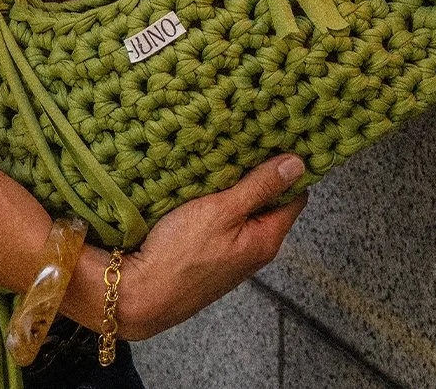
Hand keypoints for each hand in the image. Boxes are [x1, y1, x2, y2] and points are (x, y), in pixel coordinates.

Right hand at [114, 154, 307, 339]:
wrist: (138, 295)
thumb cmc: (179, 255)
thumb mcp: (223, 210)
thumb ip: (260, 187)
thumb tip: (297, 165)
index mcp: (266, 240)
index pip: (295, 196)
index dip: (291, 168)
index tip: (281, 141)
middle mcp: (254, 250)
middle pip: (269, 202)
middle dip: (262, 173)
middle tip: (250, 141)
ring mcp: (231, 255)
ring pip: (244, 211)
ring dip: (237, 187)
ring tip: (226, 156)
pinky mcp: (210, 257)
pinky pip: (224, 222)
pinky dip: (220, 202)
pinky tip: (207, 185)